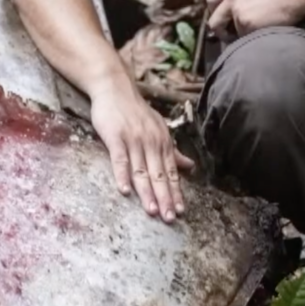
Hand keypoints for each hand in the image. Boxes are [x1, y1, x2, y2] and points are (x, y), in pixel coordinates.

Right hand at [89, 74, 194, 222]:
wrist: (114, 87)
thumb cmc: (135, 111)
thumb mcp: (158, 127)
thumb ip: (172, 150)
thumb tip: (190, 166)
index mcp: (162, 141)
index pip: (171, 171)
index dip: (176, 192)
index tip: (181, 210)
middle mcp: (151, 142)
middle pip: (159, 174)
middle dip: (165, 198)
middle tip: (170, 218)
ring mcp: (133, 139)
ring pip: (142, 170)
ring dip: (147, 192)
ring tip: (153, 211)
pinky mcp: (115, 137)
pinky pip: (120, 159)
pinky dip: (123, 175)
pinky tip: (125, 190)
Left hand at [206, 0, 302, 37]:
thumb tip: (232, 8)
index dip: (214, 11)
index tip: (221, 18)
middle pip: (213, 21)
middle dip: (220, 31)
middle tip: (229, 35)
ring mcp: (237, 13)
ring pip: (231, 33)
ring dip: (239, 35)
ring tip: (254, 31)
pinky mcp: (245, 24)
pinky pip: (243, 37)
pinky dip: (251, 37)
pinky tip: (262, 32)